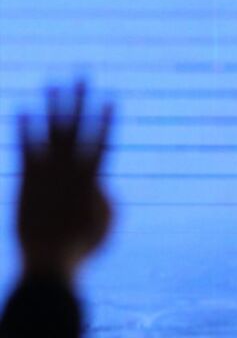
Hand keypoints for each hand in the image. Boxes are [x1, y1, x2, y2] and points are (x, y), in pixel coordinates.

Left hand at [17, 81, 112, 279]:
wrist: (49, 260)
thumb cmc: (82, 248)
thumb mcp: (106, 225)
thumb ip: (107, 200)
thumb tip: (101, 185)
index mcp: (94, 181)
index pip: (102, 141)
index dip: (106, 120)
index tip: (111, 100)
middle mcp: (70, 171)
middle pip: (76, 127)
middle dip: (80, 100)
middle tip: (82, 77)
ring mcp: (47, 173)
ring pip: (51, 131)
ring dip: (53, 106)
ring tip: (54, 84)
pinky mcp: (26, 180)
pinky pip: (25, 148)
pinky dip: (25, 128)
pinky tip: (23, 109)